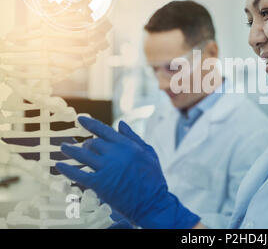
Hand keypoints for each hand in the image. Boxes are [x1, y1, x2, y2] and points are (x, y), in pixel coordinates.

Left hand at [55, 116, 199, 228]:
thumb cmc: (153, 178)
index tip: (80, 119)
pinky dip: (67, 169)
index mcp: (127, 145)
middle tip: (81, 146)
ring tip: (63, 147)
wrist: (152, 202)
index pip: (103, 130)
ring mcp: (106, 168)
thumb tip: (121, 123)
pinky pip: (78, 174)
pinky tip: (60, 165)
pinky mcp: (99, 184)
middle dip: (85, 144)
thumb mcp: (148, 152)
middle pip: (92, 143)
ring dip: (70, 150)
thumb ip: (133, 137)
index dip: (90, 123)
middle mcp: (114, 153)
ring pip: (82, 155)